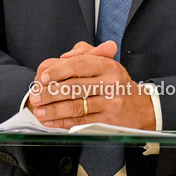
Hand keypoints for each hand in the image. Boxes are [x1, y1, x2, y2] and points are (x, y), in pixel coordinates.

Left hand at [26, 41, 154, 129]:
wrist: (140, 107)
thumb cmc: (115, 81)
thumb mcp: (105, 61)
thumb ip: (84, 53)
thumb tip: (63, 57)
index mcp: (108, 65)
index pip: (79, 65)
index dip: (58, 70)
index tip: (43, 77)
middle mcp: (111, 83)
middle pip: (74, 88)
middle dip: (50, 94)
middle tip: (35, 97)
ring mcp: (111, 104)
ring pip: (76, 107)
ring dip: (53, 111)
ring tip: (39, 111)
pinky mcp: (109, 121)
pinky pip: (81, 122)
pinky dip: (63, 123)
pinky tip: (51, 122)